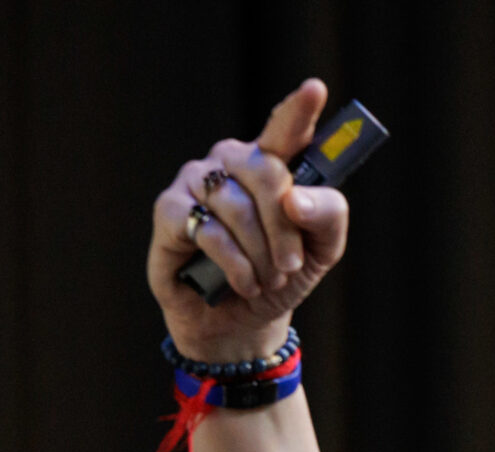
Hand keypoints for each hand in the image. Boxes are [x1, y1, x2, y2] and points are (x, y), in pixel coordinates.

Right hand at [147, 79, 351, 363]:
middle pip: (267, 172)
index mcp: (271, 162)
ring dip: (261, 254)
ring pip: (238, 207)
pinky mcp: (169, 210)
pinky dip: (234, 263)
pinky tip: (243, 282)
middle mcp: (231, 161)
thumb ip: (326, 215)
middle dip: (286, 227)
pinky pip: (208, 229)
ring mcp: (196, 180)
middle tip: (291, 264)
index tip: (315, 89)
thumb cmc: (280, 274)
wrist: (242, 319)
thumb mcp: (321, 249)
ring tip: (267, 279)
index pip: (286, 128)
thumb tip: (294, 200)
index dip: (298, 110)